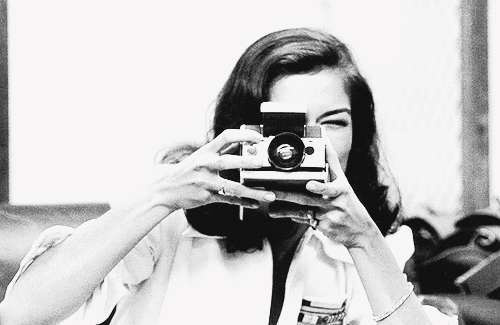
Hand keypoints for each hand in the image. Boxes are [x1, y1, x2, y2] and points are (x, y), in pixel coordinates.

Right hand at [148, 129, 276, 210]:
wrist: (165, 189)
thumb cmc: (186, 171)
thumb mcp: (201, 156)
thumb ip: (221, 151)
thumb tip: (243, 144)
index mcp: (206, 151)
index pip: (226, 137)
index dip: (243, 135)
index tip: (258, 138)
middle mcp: (206, 165)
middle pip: (229, 162)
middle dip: (247, 162)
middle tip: (262, 163)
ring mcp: (206, 182)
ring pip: (233, 187)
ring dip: (252, 191)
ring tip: (268, 194)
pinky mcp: (207, 197)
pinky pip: (229, 200)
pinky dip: (243, 202)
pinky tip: (255, 204)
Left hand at [269, 140, 377, 247]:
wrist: (360, 229)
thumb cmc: (348, 202)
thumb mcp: (343, 181)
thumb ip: (331, 161)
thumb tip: (324, 140)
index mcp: (340, 188)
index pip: (330, 187)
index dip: (319, 186)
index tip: (310, 185)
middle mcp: (335, 202)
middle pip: (308, 198)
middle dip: (288, 196)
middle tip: (273, 192)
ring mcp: (330, 215)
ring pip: (303, 211)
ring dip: (286, 209)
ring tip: (271, 206)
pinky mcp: (324, 227)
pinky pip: (305, 220)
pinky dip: (293, 216)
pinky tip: (283, 214)